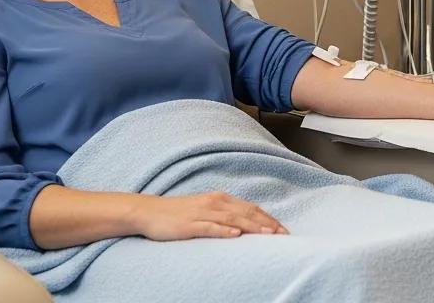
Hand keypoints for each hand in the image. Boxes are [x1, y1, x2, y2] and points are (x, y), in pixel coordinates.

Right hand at [130, 191, 287, 239]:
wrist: (150, 212)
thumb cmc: (179, 214)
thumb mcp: (206, 210)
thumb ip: (224, 215)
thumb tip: (245, 225)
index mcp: (221, 199)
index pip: (251, 208)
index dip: (268, 218)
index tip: (283, 230)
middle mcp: (215, 202)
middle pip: (246, 212)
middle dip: (267, 223)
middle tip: (283, 234)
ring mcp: (203, 212)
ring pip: (233, 218)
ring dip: (252, 226)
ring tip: (268, 234)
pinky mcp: (190, 224)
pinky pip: (210, 227)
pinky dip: (224, 230)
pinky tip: (235, 234)